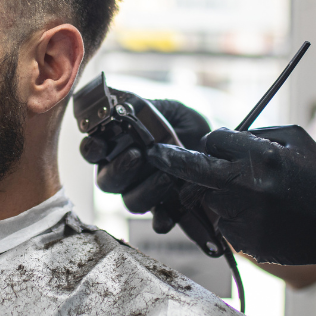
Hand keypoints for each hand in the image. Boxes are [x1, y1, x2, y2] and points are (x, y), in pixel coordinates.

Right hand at [79, 99, 209, 231]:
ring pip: (130, 201)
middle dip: (119, 169)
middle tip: (138, 155)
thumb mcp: (170, 109)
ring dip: (145, 190)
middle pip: (106, 181)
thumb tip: (116, 95)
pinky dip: (161, 220)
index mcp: (120, 146)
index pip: (93, 151)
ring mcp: (145, 192)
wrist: (223, 151)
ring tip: (166, 176)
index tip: (100, 145)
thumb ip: (144, 105)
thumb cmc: (191, 127)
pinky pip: (157, 220)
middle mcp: (127, 172)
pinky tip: (168, 216)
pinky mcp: (167, 209)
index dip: (91, 149)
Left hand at [145, 125, 315, 268]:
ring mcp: (244, 216)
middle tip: (154, 155)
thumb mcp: (294, 140)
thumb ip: (254, 135)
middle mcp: (248, 187)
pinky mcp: (245, 240)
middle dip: (176, 163)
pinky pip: (223, 223)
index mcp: (261, 156)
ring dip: (218, 194)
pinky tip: (261, 216)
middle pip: (196, 171)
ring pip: (208, 199)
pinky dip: (233, 217)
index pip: (213, 140)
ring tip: (253, 195)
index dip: (213, 142)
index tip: (209, 145)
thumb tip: (219, 137)